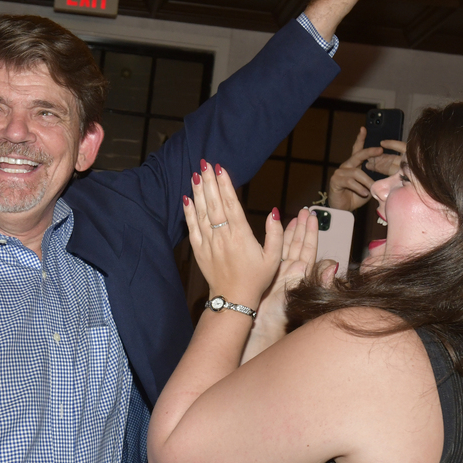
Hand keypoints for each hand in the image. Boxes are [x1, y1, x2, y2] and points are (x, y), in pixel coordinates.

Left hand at [182, 160, 279, 310]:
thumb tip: (273, 212)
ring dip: (198, 192)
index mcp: (241, 236)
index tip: (221, 168)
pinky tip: (187, 198)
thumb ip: (275, 234)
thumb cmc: (256, 279)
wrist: (234, 299)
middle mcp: (223, 237)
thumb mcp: (274, 258)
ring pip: (202, 213)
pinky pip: (192, 228)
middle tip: (205, 163)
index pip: (231, 204)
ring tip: (196, 174)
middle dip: (209, 182)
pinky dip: (188, 212)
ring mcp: (209, 243)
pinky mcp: (199, 251)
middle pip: (214, 204)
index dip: (225, 185)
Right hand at [241, 209, 338, 362]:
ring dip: (290, 233)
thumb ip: (320, 282)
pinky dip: (275, 244)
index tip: (312, 217)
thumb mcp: (305, 299)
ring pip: (285, 250)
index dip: (310, 233)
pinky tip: (275, 234)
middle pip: (298, 246)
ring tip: (294, 218)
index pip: (308, 250)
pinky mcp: (267, 280)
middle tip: (305, 211)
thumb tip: (334, 264)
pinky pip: (272, 257)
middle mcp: (291, 275)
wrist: (258, 332)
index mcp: (301, 277)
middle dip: (302, 228)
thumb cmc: (281, 321)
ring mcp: (278, 278)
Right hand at [328, 127, 404, 211]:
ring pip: (356, 172)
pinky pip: (350, 182)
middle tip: (379, 150)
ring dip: (366, 181)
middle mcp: (346, 166)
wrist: (342, 210)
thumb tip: (388, 179)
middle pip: (357, 155)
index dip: (360, 139)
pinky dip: (359, 188)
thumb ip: (374, 180)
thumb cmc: (356, 197)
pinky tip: (364, 193)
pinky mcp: (336, 181)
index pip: (357, 150)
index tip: (363, 129)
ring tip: (371, 189)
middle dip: (369, 152)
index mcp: (353, 165)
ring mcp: (339, 173)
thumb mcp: (368, 187)